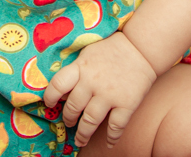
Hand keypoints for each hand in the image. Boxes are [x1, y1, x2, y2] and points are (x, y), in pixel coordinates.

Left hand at [43, 32, 155, 149]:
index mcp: (81, 68)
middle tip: (69, 123)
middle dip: (68, 118)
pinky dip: (112, 137)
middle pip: (73, 107)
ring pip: (90, 121)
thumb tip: (63, 93)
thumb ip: (75, 70)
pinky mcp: (127, 103)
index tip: (49, 104)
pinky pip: (116, 126)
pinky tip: (109, 143)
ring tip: (80, 140)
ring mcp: (110, 95)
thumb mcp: (88, 54)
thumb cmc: (112, 49)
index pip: (58, 84)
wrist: (141, 47)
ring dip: (83, 134)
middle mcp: (92, 82)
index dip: (50, 96)